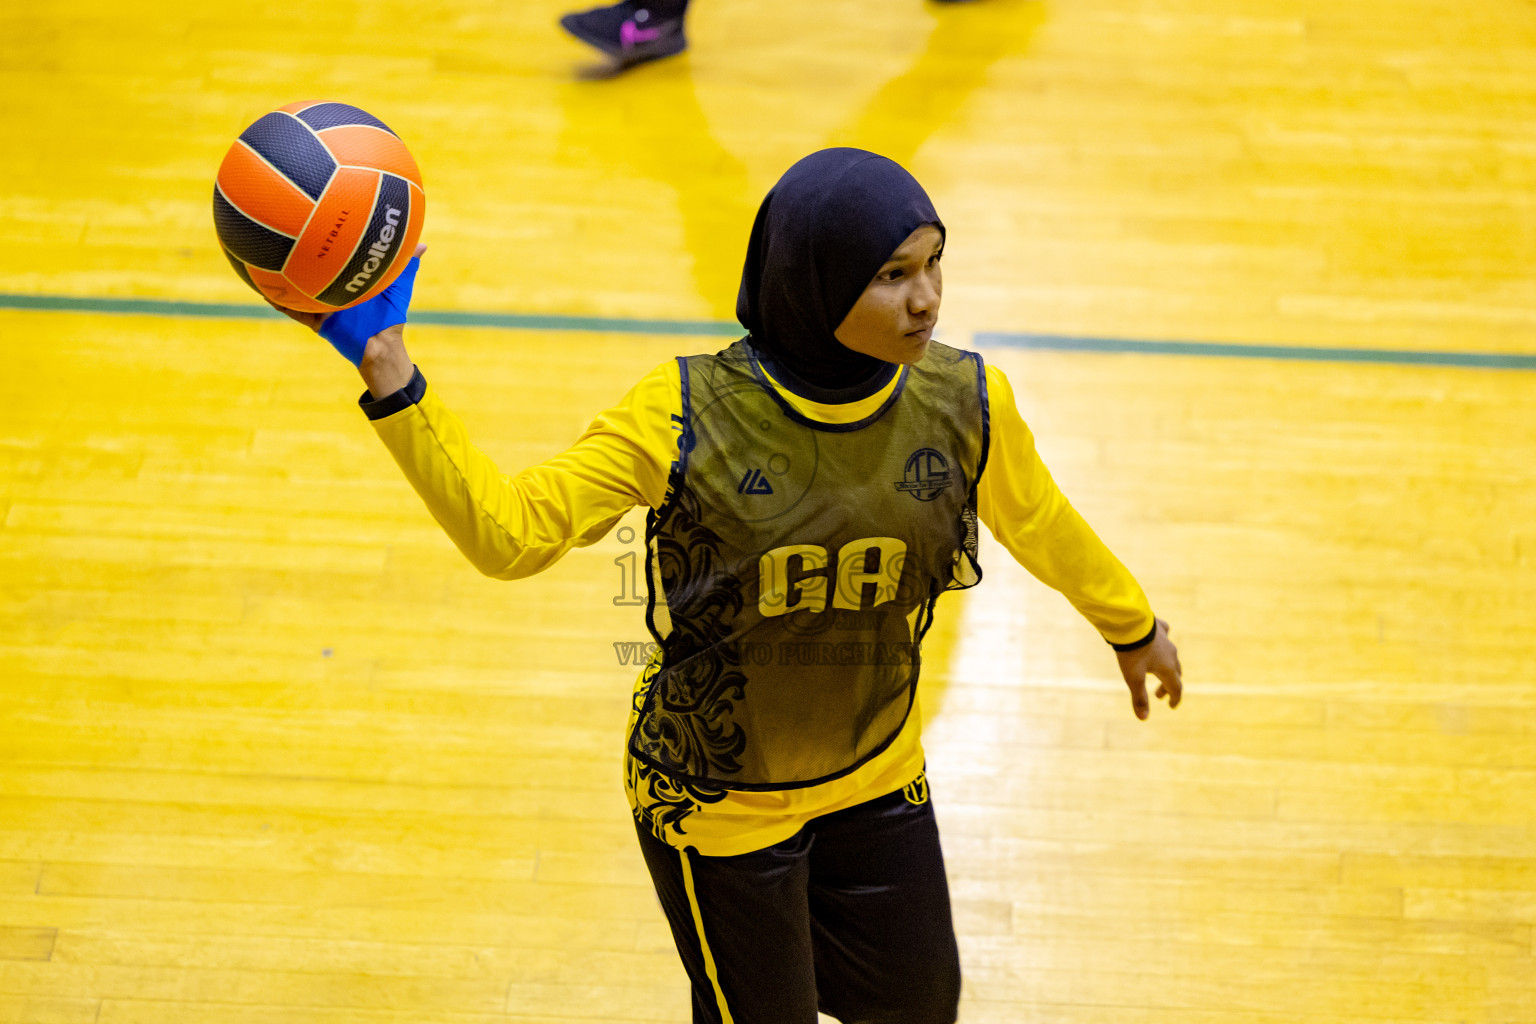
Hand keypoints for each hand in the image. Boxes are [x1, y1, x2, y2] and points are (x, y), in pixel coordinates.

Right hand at [265, 242, 426, 362]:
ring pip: (295, 288)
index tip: (314, 221)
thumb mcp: (398, 287)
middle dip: (295, 255)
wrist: (384, 347)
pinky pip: (294, 310)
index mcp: (347, 280)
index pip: (332, 258)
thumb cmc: (390, 317)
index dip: (322, 243)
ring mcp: (321, 305)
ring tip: (261, 260)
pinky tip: (267, 291)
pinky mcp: (317, 321)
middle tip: (280, 232)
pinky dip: (281, 301)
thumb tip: (422, 244)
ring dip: (280, 277)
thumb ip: (406, 265)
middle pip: (309, 269)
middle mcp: (331, 290)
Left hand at [1115, 617, 1181, 720]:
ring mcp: (1166, 640)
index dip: (1174, 699)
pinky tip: (1159, 642)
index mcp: (1167, 668)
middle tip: (1158, 695)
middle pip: (1175, 673)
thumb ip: (1139, 698)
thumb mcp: (1133, 677)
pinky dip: (1163, 644)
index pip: (1176, 688)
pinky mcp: (1159, 627)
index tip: (1171, 706)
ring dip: (1166, 668)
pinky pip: (1165, 636)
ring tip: (1156, 672)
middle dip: (1168, 686)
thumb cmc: (1132, 652)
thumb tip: (1143, 718)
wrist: (1130, 622)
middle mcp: (1171, 654)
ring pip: (1171, 656)